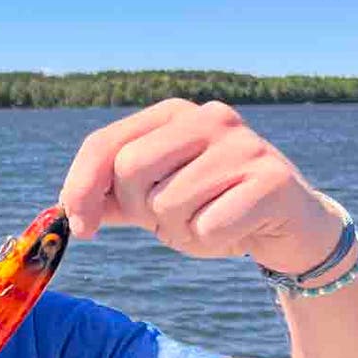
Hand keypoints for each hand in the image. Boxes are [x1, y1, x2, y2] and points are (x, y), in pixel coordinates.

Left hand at [58, 99, 343, 273]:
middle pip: (129, 170)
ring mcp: (244, 144)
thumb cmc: (212, 207)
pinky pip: (209, 227)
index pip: (104, 144)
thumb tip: (67, 208)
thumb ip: (109, 197)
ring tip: (208, 221)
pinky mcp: (273, 179)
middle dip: (141, 209)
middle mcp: (209, 117)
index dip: (81, 187)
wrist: (290, 226)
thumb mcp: (153, 198)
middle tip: (171, 217)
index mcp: (173, 114)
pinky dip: (211, 243)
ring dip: (180, 230)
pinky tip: (235, 231)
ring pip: (168, 204)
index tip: (82, 226)